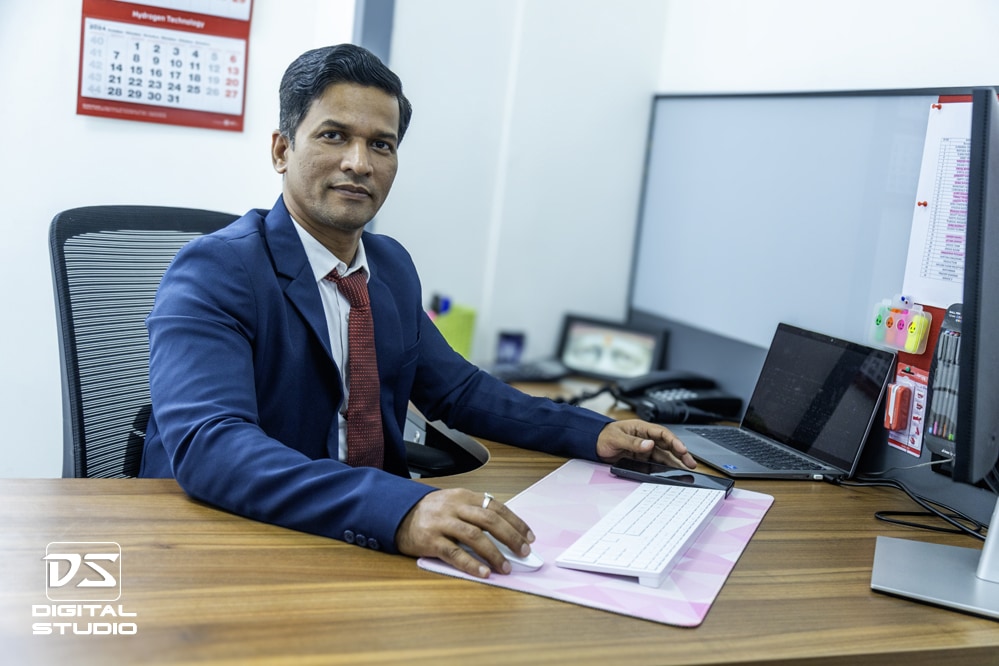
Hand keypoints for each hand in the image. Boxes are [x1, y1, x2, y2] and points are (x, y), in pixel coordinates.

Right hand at [395, 488, 534, 578]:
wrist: (397, 515)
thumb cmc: (431, 513)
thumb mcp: (453, 503)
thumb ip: (475, 512)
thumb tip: (505, 532)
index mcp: (463, 496)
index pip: (496, 506)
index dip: (515, 522)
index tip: (528, 537)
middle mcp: (454, 507)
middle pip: (489, 520)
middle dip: (510, 536)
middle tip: (523, 552)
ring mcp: (441, 523)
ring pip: (474, 536)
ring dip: (494, 553)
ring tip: (505, 567)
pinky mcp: (430, 540)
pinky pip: (454, 553)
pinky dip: (471, 563)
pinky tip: (483, 572)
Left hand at [596, 419, 696, 468]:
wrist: (593, 443)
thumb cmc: (603, 436)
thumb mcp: (617, 438)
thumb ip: (633, 442)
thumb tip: (649, 444)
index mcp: (642, 428)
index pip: (662, 433)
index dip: (674, 441)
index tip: (682, 450)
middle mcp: (646, 437)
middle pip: (668, 445)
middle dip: (681, 453)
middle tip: (691, 463)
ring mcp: (645, 447)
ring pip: (664, 454)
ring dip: (675, 462)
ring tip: (686, 470)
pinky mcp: (642, 457)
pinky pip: (656, 461)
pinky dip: (664, 467)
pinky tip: (671, 472)